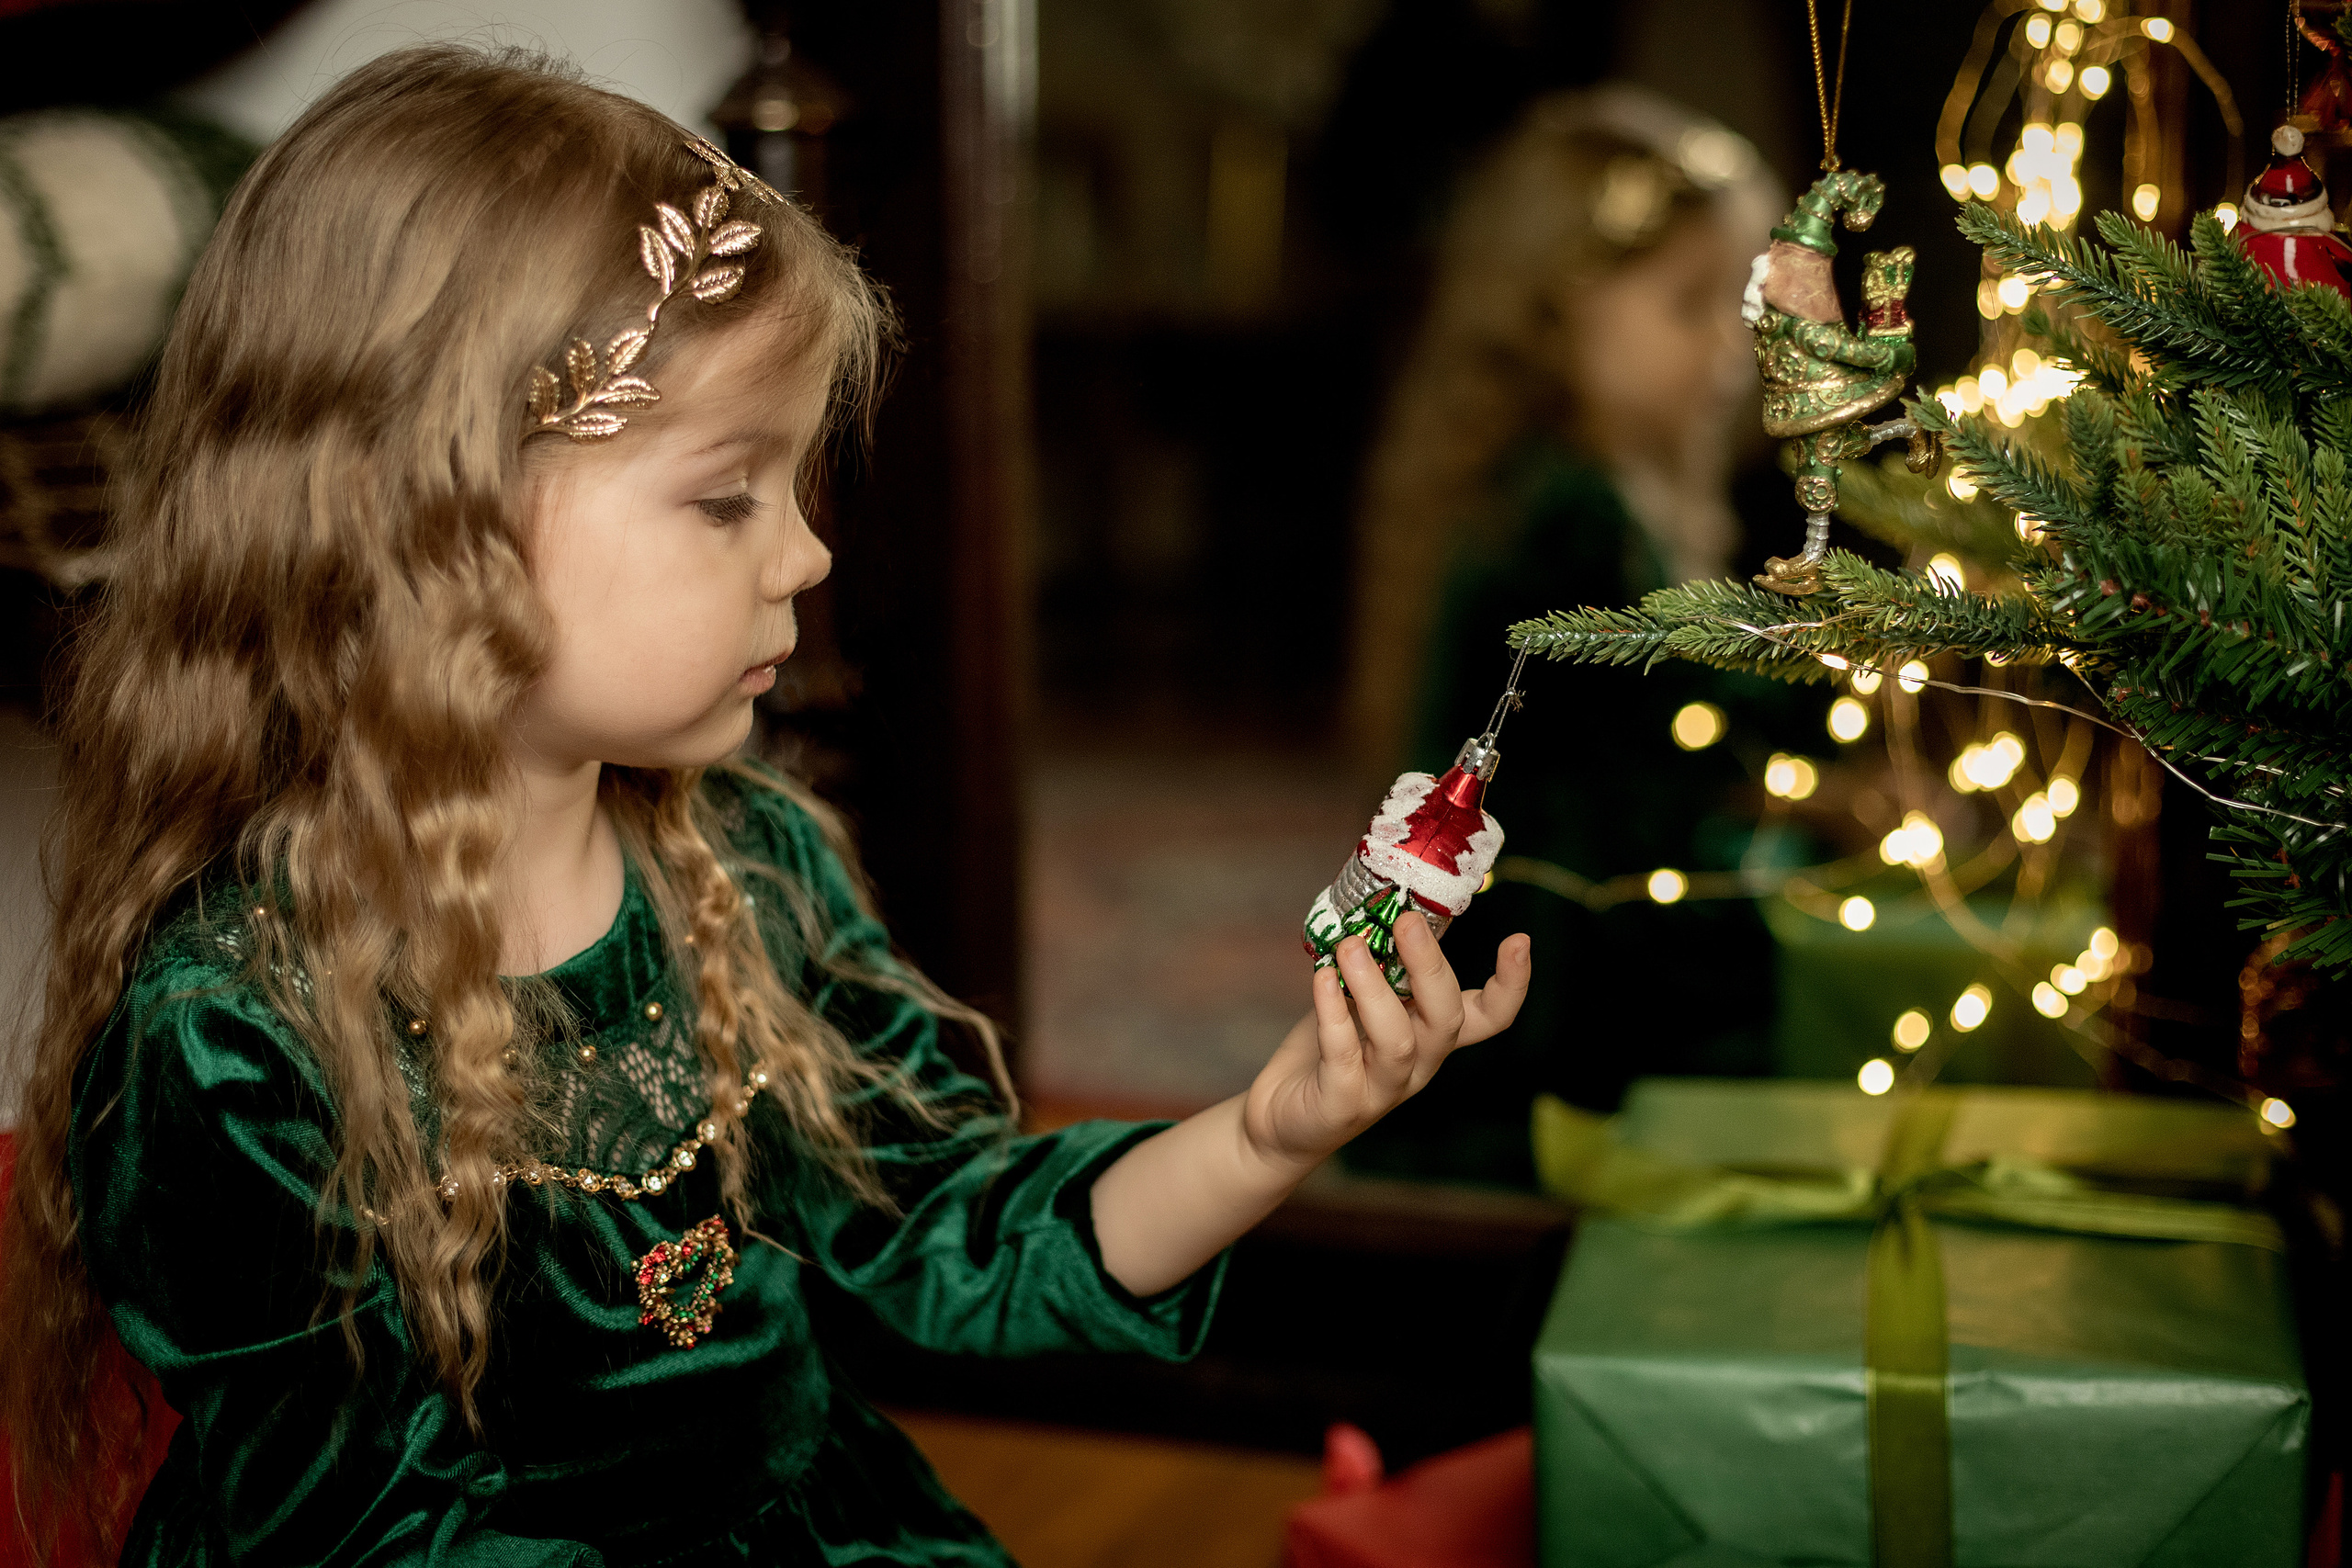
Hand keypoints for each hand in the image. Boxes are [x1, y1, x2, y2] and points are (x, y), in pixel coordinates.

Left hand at [1241, 914, 1531, 1171]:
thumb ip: (1384, 965)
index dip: (1511, 986)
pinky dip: (1333, 1014)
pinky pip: (1343, 1056)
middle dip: (1430, 968)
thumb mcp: (1363, 1001)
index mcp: (1432, 1035)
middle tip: (1407, 922)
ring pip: (1397, 1041)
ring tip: (1351, 945)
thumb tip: (1398, 906)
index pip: (1491, 1017)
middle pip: (1446, 1020)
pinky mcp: (1342, 1105)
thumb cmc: (1328, 1051)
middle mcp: (1419, 1063)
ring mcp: (1383, 1089)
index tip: (1520, 941)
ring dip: (1375, 987)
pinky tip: (1321, 978)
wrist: (1282, 1121)